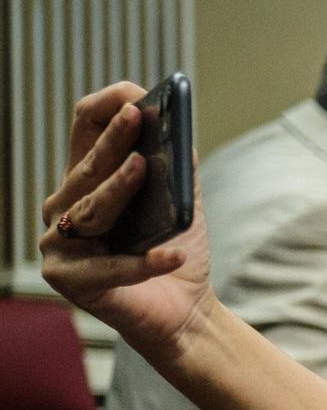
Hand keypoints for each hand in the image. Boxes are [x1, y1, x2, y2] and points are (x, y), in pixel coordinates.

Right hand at [40, 82, 214, 360]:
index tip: (133, 97)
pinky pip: (110, 266)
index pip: (82, 131)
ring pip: (91, 209)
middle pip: (87, 168)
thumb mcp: (179, 203)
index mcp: (86, 181)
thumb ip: (177, 166)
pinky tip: (172, 256)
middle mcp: (64, 207)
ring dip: (119, 190)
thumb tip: (176, 124)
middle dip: (112, 140)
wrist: (184, 312)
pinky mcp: (67, 279)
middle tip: (134, 116)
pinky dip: (145, 262)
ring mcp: (60, 242)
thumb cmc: (174, 253)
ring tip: (143, 169)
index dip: (103, 111)